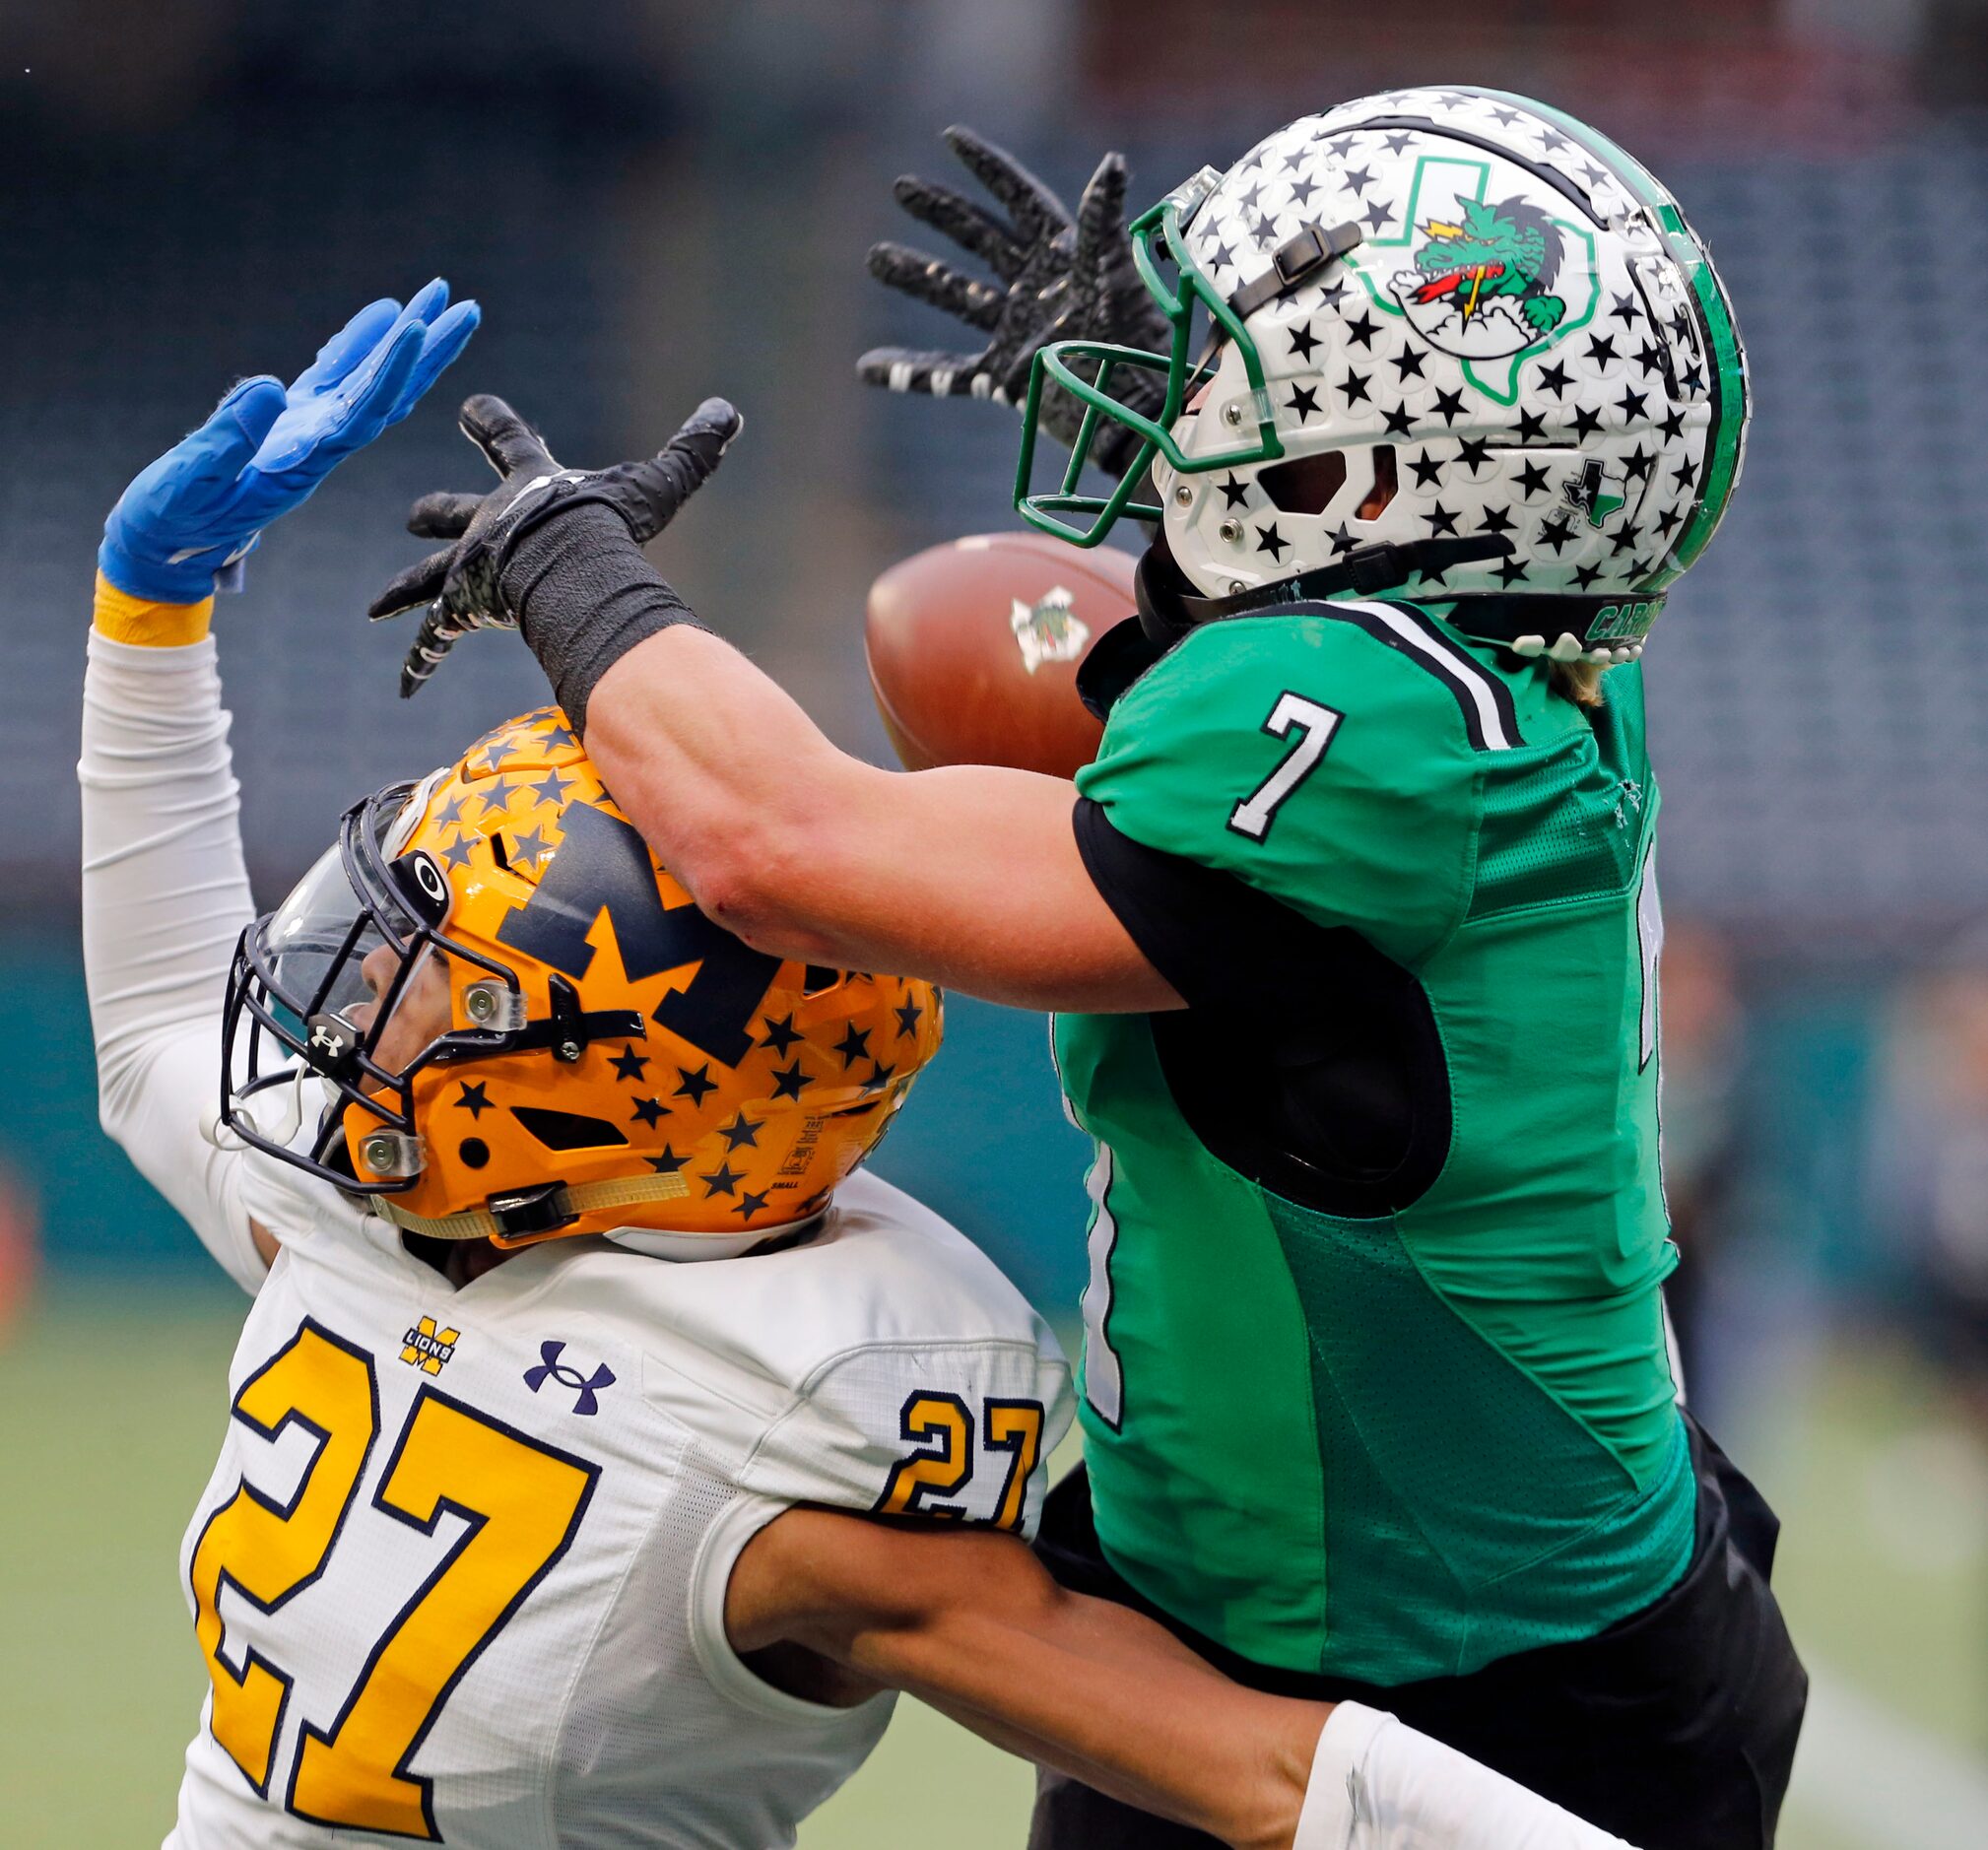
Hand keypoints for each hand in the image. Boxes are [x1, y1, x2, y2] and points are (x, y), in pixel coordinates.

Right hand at [98, 280, 478, 602]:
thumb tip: (270, 386)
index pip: (363, 411)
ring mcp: (308, 431)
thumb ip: (228, 439)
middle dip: (427, 350)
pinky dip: (359, 344)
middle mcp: (320, 445)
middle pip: (388, 394)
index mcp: (305, 461)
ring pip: (370, 381)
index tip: (418, 328)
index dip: (393, 369)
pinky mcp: (288, 421)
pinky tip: (384, 313)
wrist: (164, 545)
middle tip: (466, 307)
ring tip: (437, 296)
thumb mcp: (193, 482)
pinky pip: (335, 376)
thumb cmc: (174, 520)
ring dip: (406, 342)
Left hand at [368, 392, 741, 695]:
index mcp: (528, 489)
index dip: (491, 422)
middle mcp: (490, 524)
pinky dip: (422, 663)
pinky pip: (438, 640)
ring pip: (429, 580)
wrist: (567, 564)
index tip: (470, 407)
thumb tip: (728, 411)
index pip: (508, 440)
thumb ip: (691, 450)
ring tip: (374, 608)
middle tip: (414, 515)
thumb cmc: (610, 523)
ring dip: (404, 592)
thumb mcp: (658, 483)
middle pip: (452, 512)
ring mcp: (472, 567)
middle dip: (435, 513)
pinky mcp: (464, 608)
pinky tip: (405, 687)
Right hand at [856, 125, 1168, 464]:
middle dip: (942, 213)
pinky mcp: (1005, 378)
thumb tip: (1112, 162)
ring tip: (875, 258)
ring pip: (956, 296)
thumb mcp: (1118, 278)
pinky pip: (947, 374)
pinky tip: (869, 367)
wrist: (1135, 414)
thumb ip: (1103, 223)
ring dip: (917, 278)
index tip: (950, 138)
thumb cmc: (1138, 345)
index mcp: (1063, 256)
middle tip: (902, 188)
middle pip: (979, 239)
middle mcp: (1035, 288)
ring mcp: (1017, 332)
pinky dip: (909, 373)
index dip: (987, 169)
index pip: (1019, 201)